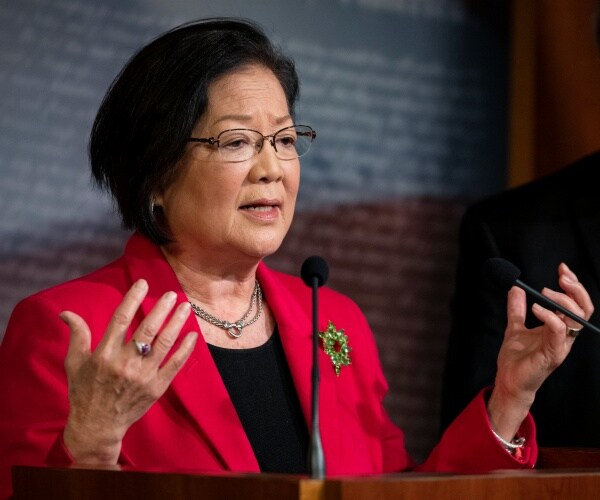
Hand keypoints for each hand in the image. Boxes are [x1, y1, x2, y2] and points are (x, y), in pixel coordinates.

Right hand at [60, 279, 197, 463]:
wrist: (98, 426)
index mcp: (104, 355)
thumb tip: (66, 312)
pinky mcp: (157, 387)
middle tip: (172, 294)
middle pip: (147, 329)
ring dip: (177, 323)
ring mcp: (143, 376)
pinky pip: (174, 364)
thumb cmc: (85, 391)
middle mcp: (125, 363)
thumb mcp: (75, 363)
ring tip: (186, 307)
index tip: (142, 283)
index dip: (132, 299)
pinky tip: (192, 335)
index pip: (120, 319)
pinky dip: (185, 349)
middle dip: (161, 308)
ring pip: (164, 344)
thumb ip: (77, 335)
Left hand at [487, 263, 593, 440]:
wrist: (507, 380)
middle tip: (561, 276)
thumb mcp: (515, 327)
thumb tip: (515, 288)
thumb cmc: (516, 359)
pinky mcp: (551, 354)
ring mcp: (560, 346)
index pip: (577, 304)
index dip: (574, 285)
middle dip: (576, 289)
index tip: (562, 268)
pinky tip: (536, 308)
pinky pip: (558, 332)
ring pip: (576, 319)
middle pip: (584, 309)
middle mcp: (564, 336)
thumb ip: (517, 309)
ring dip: (563, 301)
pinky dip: (549, 317)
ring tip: (544, 292)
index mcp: (559, 328)